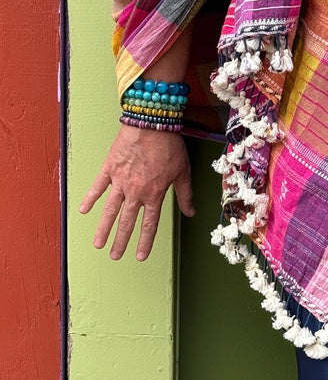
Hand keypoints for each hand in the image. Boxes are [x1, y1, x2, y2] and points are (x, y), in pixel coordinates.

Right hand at [79, 124, 193, 260]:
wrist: (152, 123)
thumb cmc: (170, 146)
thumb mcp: (183, 171)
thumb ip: (185, 195)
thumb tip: (191, 213)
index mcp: (155, 195)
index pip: (149, 224)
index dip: (145, 242)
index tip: (139, 256)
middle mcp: (136, 192)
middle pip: (127, 222)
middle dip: (120, 241)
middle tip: (114, 256)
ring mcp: (120, 181)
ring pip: (109, 210)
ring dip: (103, 228)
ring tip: (97, 244)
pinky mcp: (110, 168)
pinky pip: (98, 187)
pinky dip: (90, 198)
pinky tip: (83, 210)